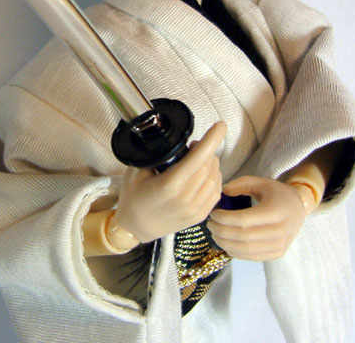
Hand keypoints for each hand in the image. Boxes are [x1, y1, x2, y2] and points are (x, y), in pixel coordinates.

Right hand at [114, 121, 224, 242]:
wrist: (135, 228)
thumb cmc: (133, 197)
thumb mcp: (137, 170)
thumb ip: (156, 155)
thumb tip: (173, 139)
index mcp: (169, 185)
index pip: (197, 158)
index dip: (212, 139)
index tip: (220, 126)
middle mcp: (185, 199)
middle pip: (208, 165)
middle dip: (206, 149)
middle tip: (194, 145)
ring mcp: (194, 210)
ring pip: (215, 177)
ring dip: (211, 163)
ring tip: (198, 159)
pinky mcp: (200, 216)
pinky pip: (216, 191)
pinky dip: (214, 177)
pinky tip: (203, 173)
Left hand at [207, 176, 305, 260]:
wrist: (298, 208)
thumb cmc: (276, 193)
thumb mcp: (261, 182)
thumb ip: (241, 184)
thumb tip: (222, 192)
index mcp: (276, 211)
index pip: (244, 220)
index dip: (224, 219)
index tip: (213, 213)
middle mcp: (281, 231)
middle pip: (243, 237)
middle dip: (222, 232)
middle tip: (210, 224)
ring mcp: (280, 245)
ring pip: (247, 250)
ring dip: (226, 244)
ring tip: (215, 234)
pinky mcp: (278, 254)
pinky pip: (253, 257)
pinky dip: (236, 252)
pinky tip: (226, 243)